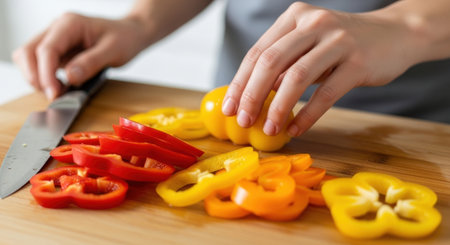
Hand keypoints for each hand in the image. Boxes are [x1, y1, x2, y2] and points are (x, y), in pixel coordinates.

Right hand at [12, 12, 149, 99]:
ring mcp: (55, 40)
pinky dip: (45, 79)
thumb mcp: (114, 51)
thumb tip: (70, 77)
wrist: (130, 34)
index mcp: (70, 24)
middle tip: (54, 96)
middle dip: (35, 77)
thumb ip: (91, 63)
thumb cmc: (125, 38)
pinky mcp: (57, 51)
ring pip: (28, 59)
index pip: (47, 49)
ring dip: (37, 78)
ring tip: (59, 92)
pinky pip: (40, 65)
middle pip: (28, 52)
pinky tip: (61, 88)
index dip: (46, 74)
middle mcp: (57, 29)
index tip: (54, 94)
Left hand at [221, 2, 419, 136]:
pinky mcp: (359, 62)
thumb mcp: (309, 43)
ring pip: (296, 78)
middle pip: (271, 62)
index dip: (240, 82)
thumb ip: (284, 62)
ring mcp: (338, 41)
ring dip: (277, 108)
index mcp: (295, 16)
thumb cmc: (343, 44)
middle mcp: (314, 23)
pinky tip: (296, 129)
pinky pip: (326, 94)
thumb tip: (252, 95)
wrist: (395, 34)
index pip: (258, 52)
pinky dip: (307, 114)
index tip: (229, 108)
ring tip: (268, 129)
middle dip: (251, 95)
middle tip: (243, 121)